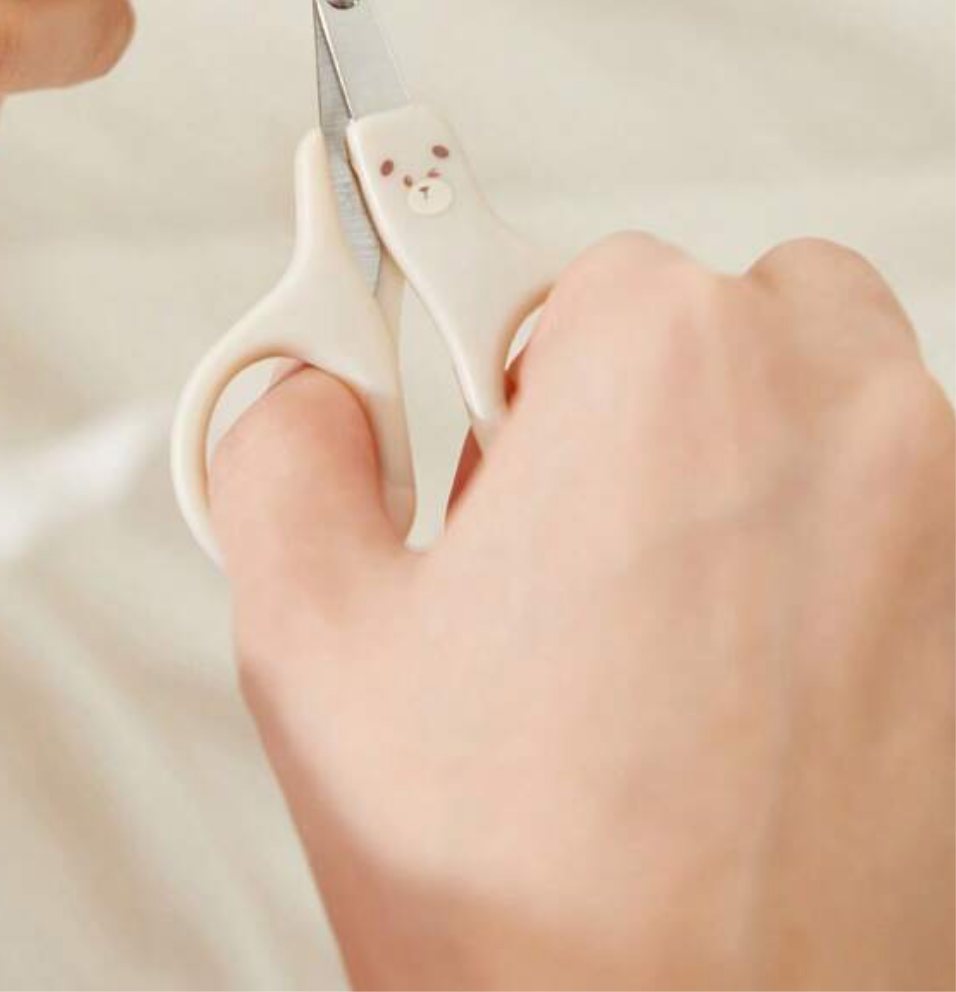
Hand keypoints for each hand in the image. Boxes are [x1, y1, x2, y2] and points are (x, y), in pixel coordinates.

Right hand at [212, 235, 955, 991]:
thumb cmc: (547, 907)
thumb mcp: (317, 646)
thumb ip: (282, 453)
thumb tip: (307, 395)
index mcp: (663, 367)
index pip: (553, 266)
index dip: (484, 359)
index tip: (459, 349)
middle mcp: (832, 406)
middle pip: (696, 312)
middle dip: (608, 402)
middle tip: (542, 538)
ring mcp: (935, 506)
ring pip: (805, 389)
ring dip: (721, 452)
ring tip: (637, 603)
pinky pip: (884, 498)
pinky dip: (812, 537)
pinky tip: (728, 663)